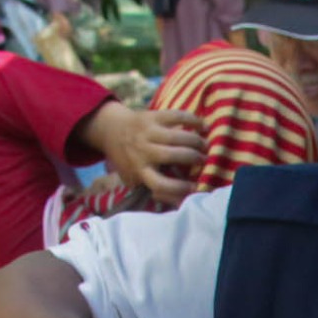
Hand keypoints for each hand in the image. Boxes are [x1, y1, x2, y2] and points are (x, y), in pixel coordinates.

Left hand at [79, 97, 205, 207]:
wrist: (112, 130)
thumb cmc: (129, 160)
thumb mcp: (133, 178)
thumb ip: (151, 188)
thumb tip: (174, 201)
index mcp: (138, 170)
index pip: (159, 183)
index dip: (179, 188)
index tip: (195, 188)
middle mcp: (142, 151)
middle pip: (172, 155)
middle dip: (193, 158)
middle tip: (205, 160)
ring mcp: (146, 132)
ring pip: (176, 136)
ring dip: (195, 141)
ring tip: (205, 145)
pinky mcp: (151, 116)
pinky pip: (176, 116)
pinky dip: (192, 120)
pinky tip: (202, 125)